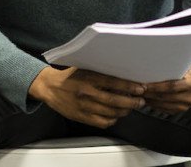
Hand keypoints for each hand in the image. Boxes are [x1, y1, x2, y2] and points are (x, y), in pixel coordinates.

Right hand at [28, 66, 146, 128]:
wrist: (49, 87)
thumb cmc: (69, 76)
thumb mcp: (85, 68)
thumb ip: (101, 72)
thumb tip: (123, 75)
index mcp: (88, 78)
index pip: (114, 83)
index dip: (130, 87)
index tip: (141, 88)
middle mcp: (87, 93)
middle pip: (115, 101)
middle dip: (132, 102)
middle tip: (141, 101)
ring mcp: (84, 107)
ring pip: (110, 113)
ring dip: (124, 111)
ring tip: (130, 108)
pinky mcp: (81, 117)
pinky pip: (102, 122)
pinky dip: (112, 120)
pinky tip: (116, 115)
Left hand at [142, 59, 190, 113]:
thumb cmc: (187, 70)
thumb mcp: (182, 66)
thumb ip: (170, 68)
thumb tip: (149, 67)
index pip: (171, 86)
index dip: (156, 86)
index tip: (143, 85)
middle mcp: (190, 97)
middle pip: (165, 97)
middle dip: (149, 94)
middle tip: (136, 90)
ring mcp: (186, 106)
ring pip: (163, 105)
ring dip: (149, 100)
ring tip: (138, 95)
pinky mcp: (180, 111)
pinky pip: (164, 109)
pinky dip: (154, 105)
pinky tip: (146, 100)